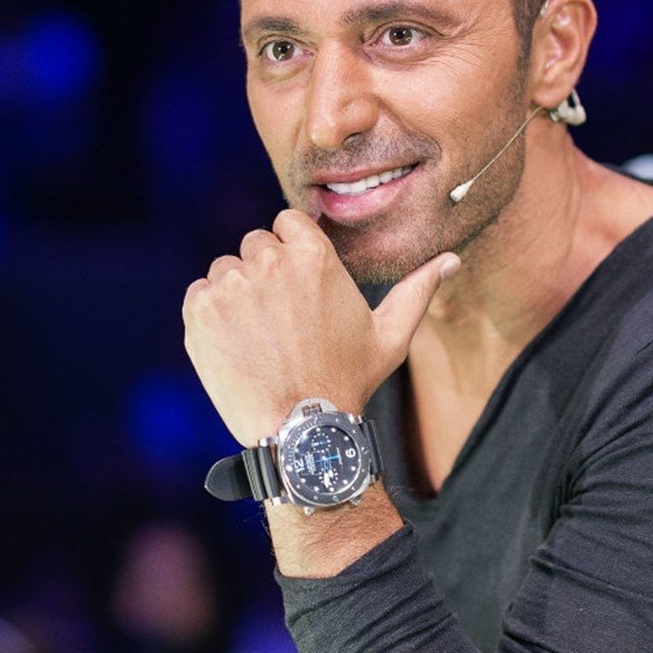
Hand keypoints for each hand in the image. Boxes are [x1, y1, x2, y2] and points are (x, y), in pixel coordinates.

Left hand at [183, 209, 459, 446]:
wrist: (299, 431)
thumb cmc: (348, 381)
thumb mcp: (390, 335)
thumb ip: (417, 290)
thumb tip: (452, 259)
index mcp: (315, 255)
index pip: (288, 220)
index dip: (292, 248)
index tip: (295, 281)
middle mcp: (270, 260)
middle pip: (256, 243)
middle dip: (265, 271)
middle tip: (279, 318)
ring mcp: (232, 284)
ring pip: (227, 268)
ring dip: (237, 292)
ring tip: (258, 336)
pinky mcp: (201, 310)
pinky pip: (199, 293)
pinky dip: (211, 314)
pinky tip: (236, 345)